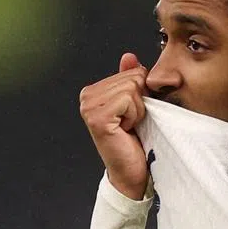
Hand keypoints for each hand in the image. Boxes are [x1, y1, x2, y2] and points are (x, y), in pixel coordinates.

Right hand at [78, 53, 150, 199]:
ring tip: (128, 127)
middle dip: (140, 101)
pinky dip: (135, 115)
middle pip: (133, 77)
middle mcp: (86, 97)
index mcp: (93, 91)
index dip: (141, 94)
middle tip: (130, 123)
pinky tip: (125, 130)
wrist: (132, 172)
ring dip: (138, 110)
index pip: (132, 71)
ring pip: (132, 88)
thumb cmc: (135, 141)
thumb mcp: (136, 104)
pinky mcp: (97, 117)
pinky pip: (128, 99)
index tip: (131, 115)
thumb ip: (130, 79)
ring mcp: (89, 107)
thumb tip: (128, 56)